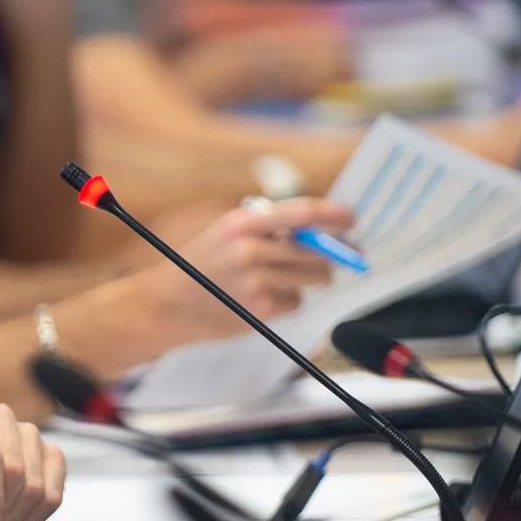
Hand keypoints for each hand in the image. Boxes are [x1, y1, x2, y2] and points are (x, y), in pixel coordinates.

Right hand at [153, 195, 351, 333]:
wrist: (168, 305)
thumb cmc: (200, 266)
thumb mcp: (225, 233)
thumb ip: (266, 228)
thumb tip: (315, 230)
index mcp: (243, 223)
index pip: (302, 212)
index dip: (333, 215)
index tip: (352, 219)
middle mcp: (251, 249)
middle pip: (316, 249)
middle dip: (333, 256)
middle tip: (341, 258)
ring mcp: (257, 280)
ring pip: (312, 277)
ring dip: (312, 279)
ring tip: (291, 279)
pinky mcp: (262, 308)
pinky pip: (297, 302)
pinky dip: (290, 301)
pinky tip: (265, 299)